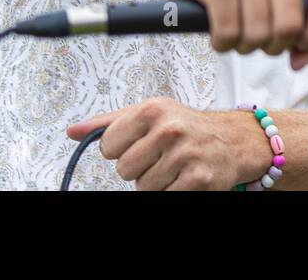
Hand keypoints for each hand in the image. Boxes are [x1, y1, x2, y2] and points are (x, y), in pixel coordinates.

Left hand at [67, 98, 268, 190]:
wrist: (233, 140)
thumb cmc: (187, 127)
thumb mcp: (150, 114)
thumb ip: (109, 123)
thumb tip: (74, 131)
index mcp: (152, 110)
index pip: (108, 146)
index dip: (122, 150)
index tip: (141, 144)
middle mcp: (169, 129)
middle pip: (123, 170)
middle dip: (140, 168)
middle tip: (161, 157)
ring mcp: (184, 154)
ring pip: (142, 188)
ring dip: (157, 182)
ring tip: (174, 167)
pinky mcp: (197, 179)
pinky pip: (163, 197)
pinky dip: (172, 192)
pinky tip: (184, 177)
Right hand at [141, 0, 307, 67]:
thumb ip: (302, 22)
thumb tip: (303, 60)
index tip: (303, 46)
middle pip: (292, 26)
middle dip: (274, 46)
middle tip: (257, 39)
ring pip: (260, 34)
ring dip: (245, 46)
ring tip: (236, 32)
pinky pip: (229, 33)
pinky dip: (222, 43)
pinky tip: (216, 32)